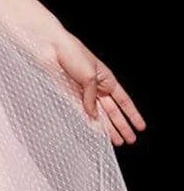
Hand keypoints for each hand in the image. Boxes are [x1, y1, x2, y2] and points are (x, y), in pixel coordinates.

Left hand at [39, 27, 146, 145]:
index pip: (123, 100)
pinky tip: (98, 134)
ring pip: (101, 115)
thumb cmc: (72, 55)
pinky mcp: (70, 97)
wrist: (49, 49)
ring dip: (109, 129)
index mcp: (106, 79)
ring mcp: (83, 94)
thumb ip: (92, 98)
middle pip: (113, 111)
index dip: (132, 113)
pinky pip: (83, 114)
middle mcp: (96, 88)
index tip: (140, 126)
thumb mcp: (89, 76)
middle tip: (130, 140)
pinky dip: (91, 125)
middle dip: (122, 126)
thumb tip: (93, 115)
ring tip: (118, 142)